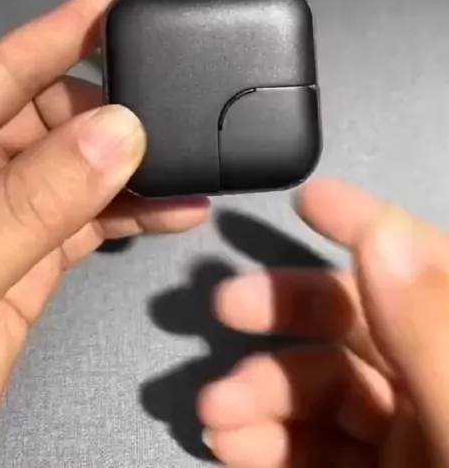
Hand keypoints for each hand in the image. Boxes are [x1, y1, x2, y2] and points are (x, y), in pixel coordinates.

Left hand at [0, 0, 208, 446]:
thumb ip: (35, 199)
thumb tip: (117, 134)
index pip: (1, 72)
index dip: (58, 33)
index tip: (114, 5)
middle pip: (53, 115)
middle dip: (111, 109)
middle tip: (167, 112)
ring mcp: (7, 218)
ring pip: (81, 168)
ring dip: (135, 163)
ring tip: (188, 158)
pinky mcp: (34, 262)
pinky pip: (94, 220)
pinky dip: (139, 213)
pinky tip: (180, 208)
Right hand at [199, 179, 448, 466]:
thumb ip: (429, 333)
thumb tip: (383, 237)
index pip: (418, 268)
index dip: (365, 223)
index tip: (310, 199)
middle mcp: (435, 382)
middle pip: (353, 321)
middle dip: (283, 308)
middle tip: (228, 304)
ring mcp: (408, 437)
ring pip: (322, 387)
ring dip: (258, 387)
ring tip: (216, 404)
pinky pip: (312, 448)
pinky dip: (264, 440)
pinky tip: (231, 440)